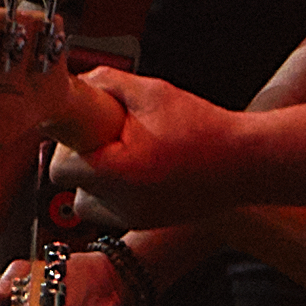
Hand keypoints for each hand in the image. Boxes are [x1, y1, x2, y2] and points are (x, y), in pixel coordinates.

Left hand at [49, 66, 239, 228]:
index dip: (65, 143)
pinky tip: (140, 166)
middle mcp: (122, 204)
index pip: (59, 168)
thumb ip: (107, 83)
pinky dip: (116, 189)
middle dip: (79, 158)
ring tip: (123, 153)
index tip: (83, 126)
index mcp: (118, 172)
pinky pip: (112, 209)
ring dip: (94, 178)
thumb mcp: (152, 92)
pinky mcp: (147, 223)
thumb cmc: (202, 126)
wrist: (246, 161)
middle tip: (104, 135)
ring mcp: (135, 219)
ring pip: (88, 201)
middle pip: (70, 186)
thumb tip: (78, 82)